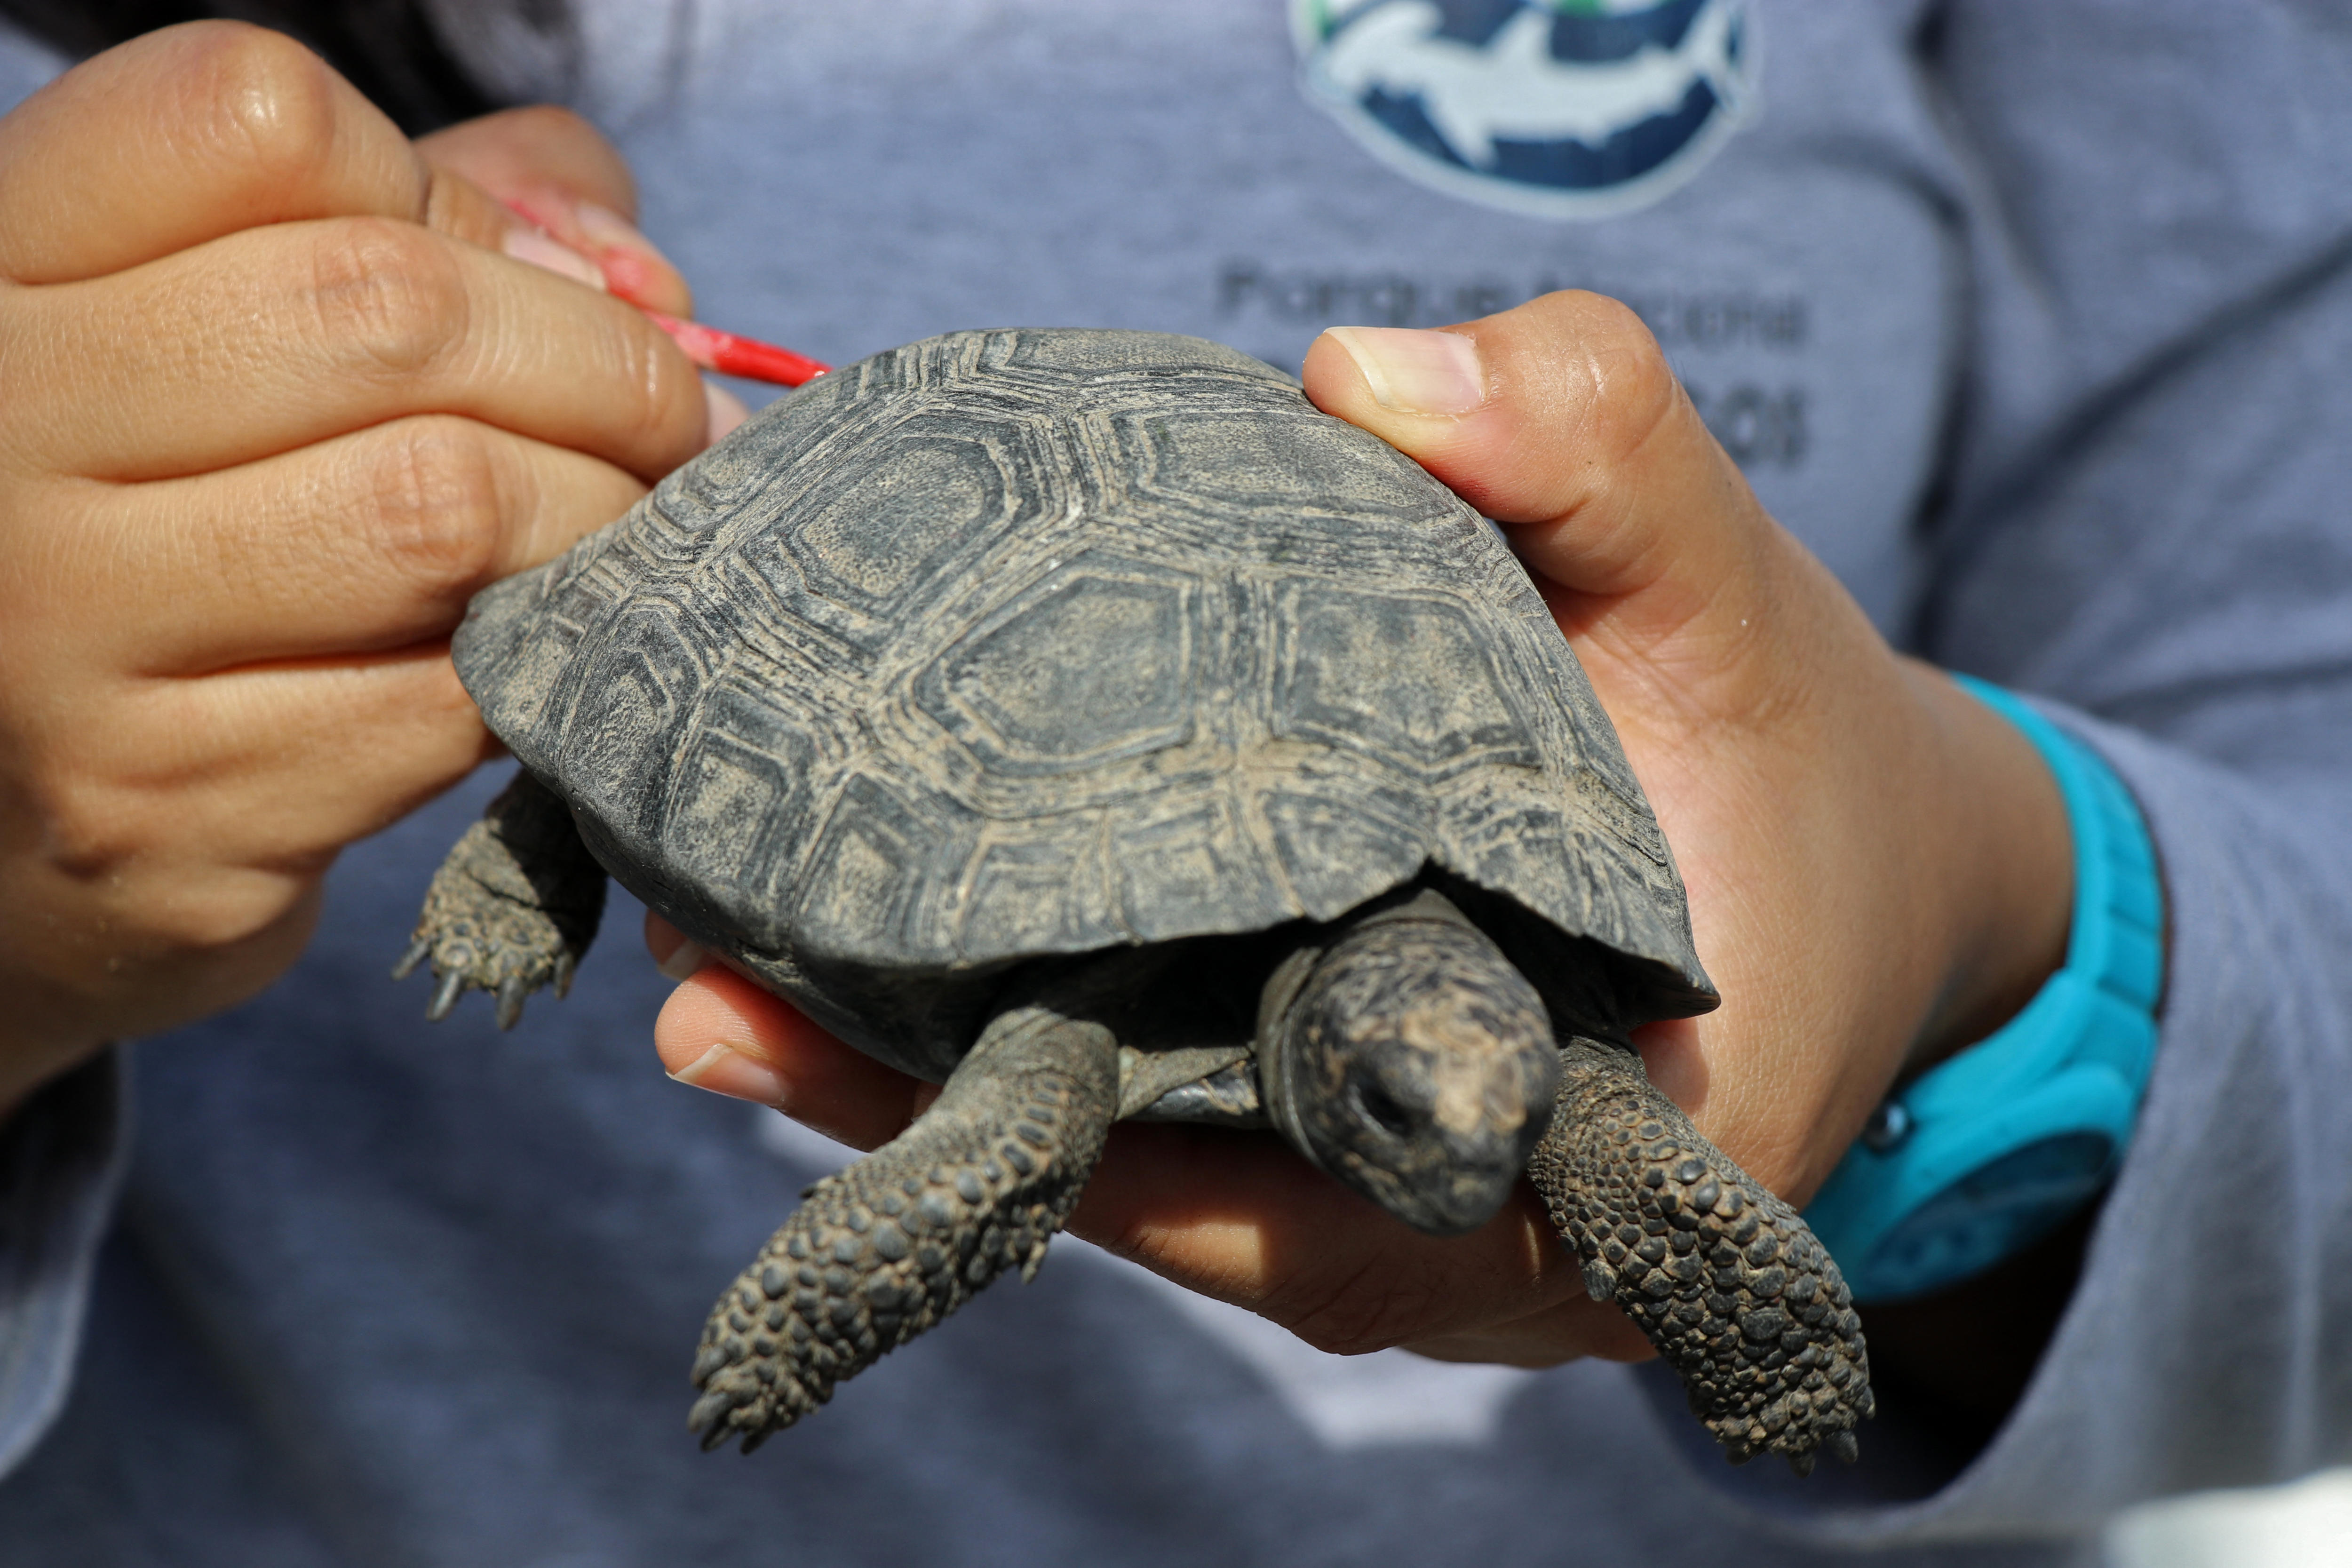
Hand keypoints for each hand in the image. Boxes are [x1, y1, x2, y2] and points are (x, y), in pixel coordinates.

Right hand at [0, 22, 714, 1118]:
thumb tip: (630, 275)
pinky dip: (545, 671)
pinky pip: (447, 703)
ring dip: (602, 522)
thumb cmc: (190, 514)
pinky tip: (542, 657)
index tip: (501, 268)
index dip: (433, 185)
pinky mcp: (163, 810)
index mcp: (2, 259)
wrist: (25, 808)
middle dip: (602, 366)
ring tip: (631, 532)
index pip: (254, 119)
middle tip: (677, 421)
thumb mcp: (264, 315)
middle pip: (387, 311)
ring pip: (443, 510)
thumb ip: (451, 217)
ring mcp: (61, 636)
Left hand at [647, 292, 2072, 1368]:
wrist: (1847, 853)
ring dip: (945, 1081)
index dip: (1105, 1156)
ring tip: (721, 968)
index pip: (1313, 1211)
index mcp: (1593, 1167)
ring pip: (1148, 1164)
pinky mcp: (1340, 1120)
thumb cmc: (1788, 746)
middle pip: (1178, 1196)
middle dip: (950, 1116)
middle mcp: (1467, 1223)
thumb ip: (1597, 458)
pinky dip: (1025, 1035)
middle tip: (712, 998)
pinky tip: (862, 935)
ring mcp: (1394, 1191)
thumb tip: (1370, 375)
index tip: (892, 1060)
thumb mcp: (1726, 585)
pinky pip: (1165, 1107)